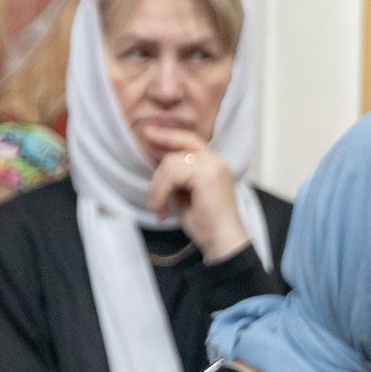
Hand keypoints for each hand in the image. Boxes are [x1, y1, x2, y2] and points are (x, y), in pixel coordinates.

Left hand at [144, 130, 249, 262]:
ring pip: (169, 165)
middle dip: (158, 166)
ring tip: (159, 209)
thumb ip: (176, 177)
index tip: (149, 132)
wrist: (222, 239)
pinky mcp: (207, 174)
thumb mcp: (185, 193)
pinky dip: (161, 193)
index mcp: (213, 163)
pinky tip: (162, 210)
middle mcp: (216, 160)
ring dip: (157, 189)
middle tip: (150, 181)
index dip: (168, 135)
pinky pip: (171, 176)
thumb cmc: (205, 222)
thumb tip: (157, 164)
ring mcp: (213, 166)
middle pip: (176, 152)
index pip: (189, 140)